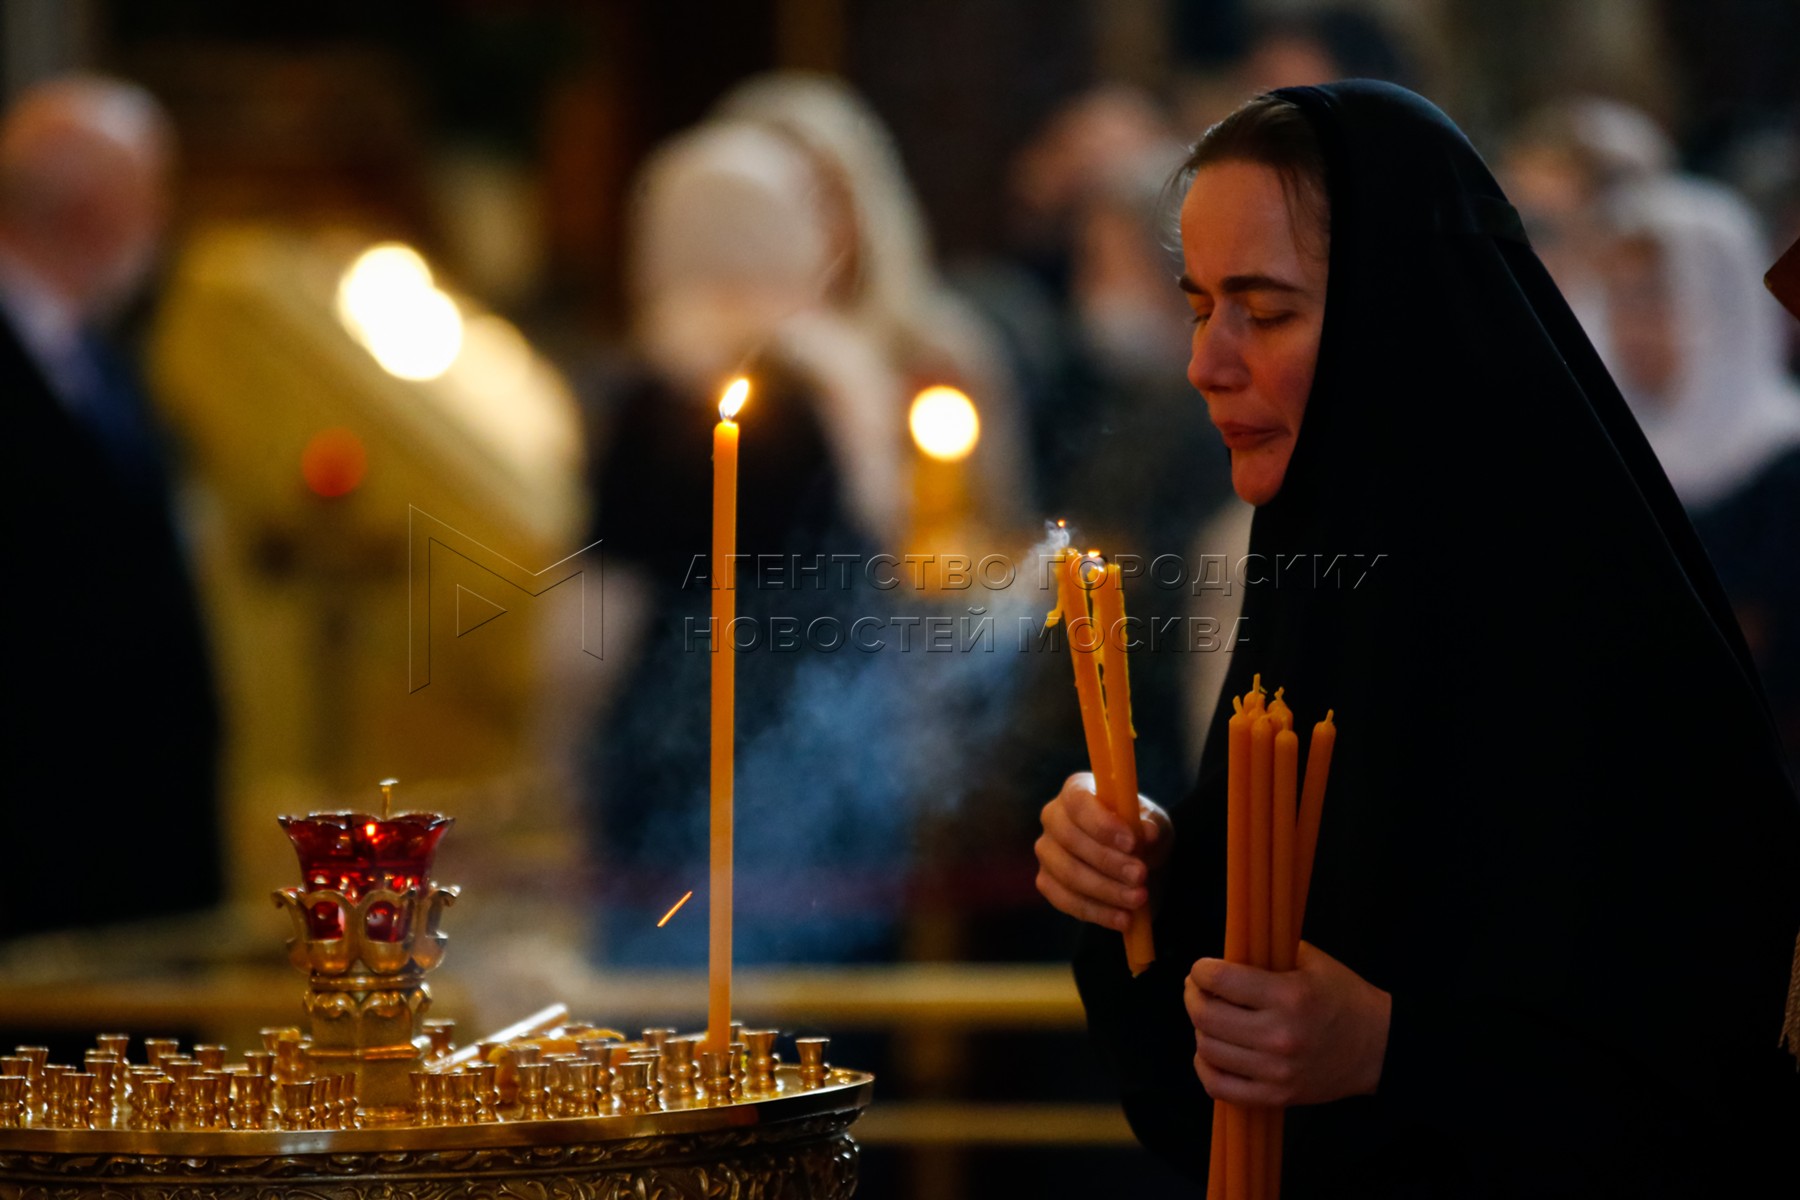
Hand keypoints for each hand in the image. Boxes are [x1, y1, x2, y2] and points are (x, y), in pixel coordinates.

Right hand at [1034, 772, 1171, 930]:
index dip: (1102, 824)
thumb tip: (1146, 832)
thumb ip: (1151, 826)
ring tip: (1139, 899)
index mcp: (1076, 791)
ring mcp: (1046, 852)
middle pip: (1071, 840)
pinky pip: (1066, 901)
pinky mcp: (1046, 882)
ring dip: (1107, 890)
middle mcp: (1053, 817)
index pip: (1078, 803)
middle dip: (1109, 862)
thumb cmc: (1140, 835)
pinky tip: (1124, 919)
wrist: (1135, 864)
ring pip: (1069, 874)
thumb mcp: (1154, 826)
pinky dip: (1097, 912)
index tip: (1132, 843)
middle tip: (1141, 876)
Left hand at [1183, 941, 1390, 1106]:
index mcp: (1290, 996)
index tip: (1201, 968)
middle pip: (1206, 1017)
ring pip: (1208, 1050)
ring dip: (1199, 1029)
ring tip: (1209, 1016)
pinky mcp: (1276, 1097)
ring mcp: (1277, 1071)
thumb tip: (1221, 954)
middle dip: (1192, 996)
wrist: (1378, 1047)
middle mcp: (1280, 1036)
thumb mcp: (1312, 961)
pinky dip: (1205, 1067)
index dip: (1201, 970)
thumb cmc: (1342, 997)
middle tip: (1196, 988)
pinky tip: (1211, 1051)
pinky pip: (1219, 1087)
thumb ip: (1266, 953)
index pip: (1221, 981)